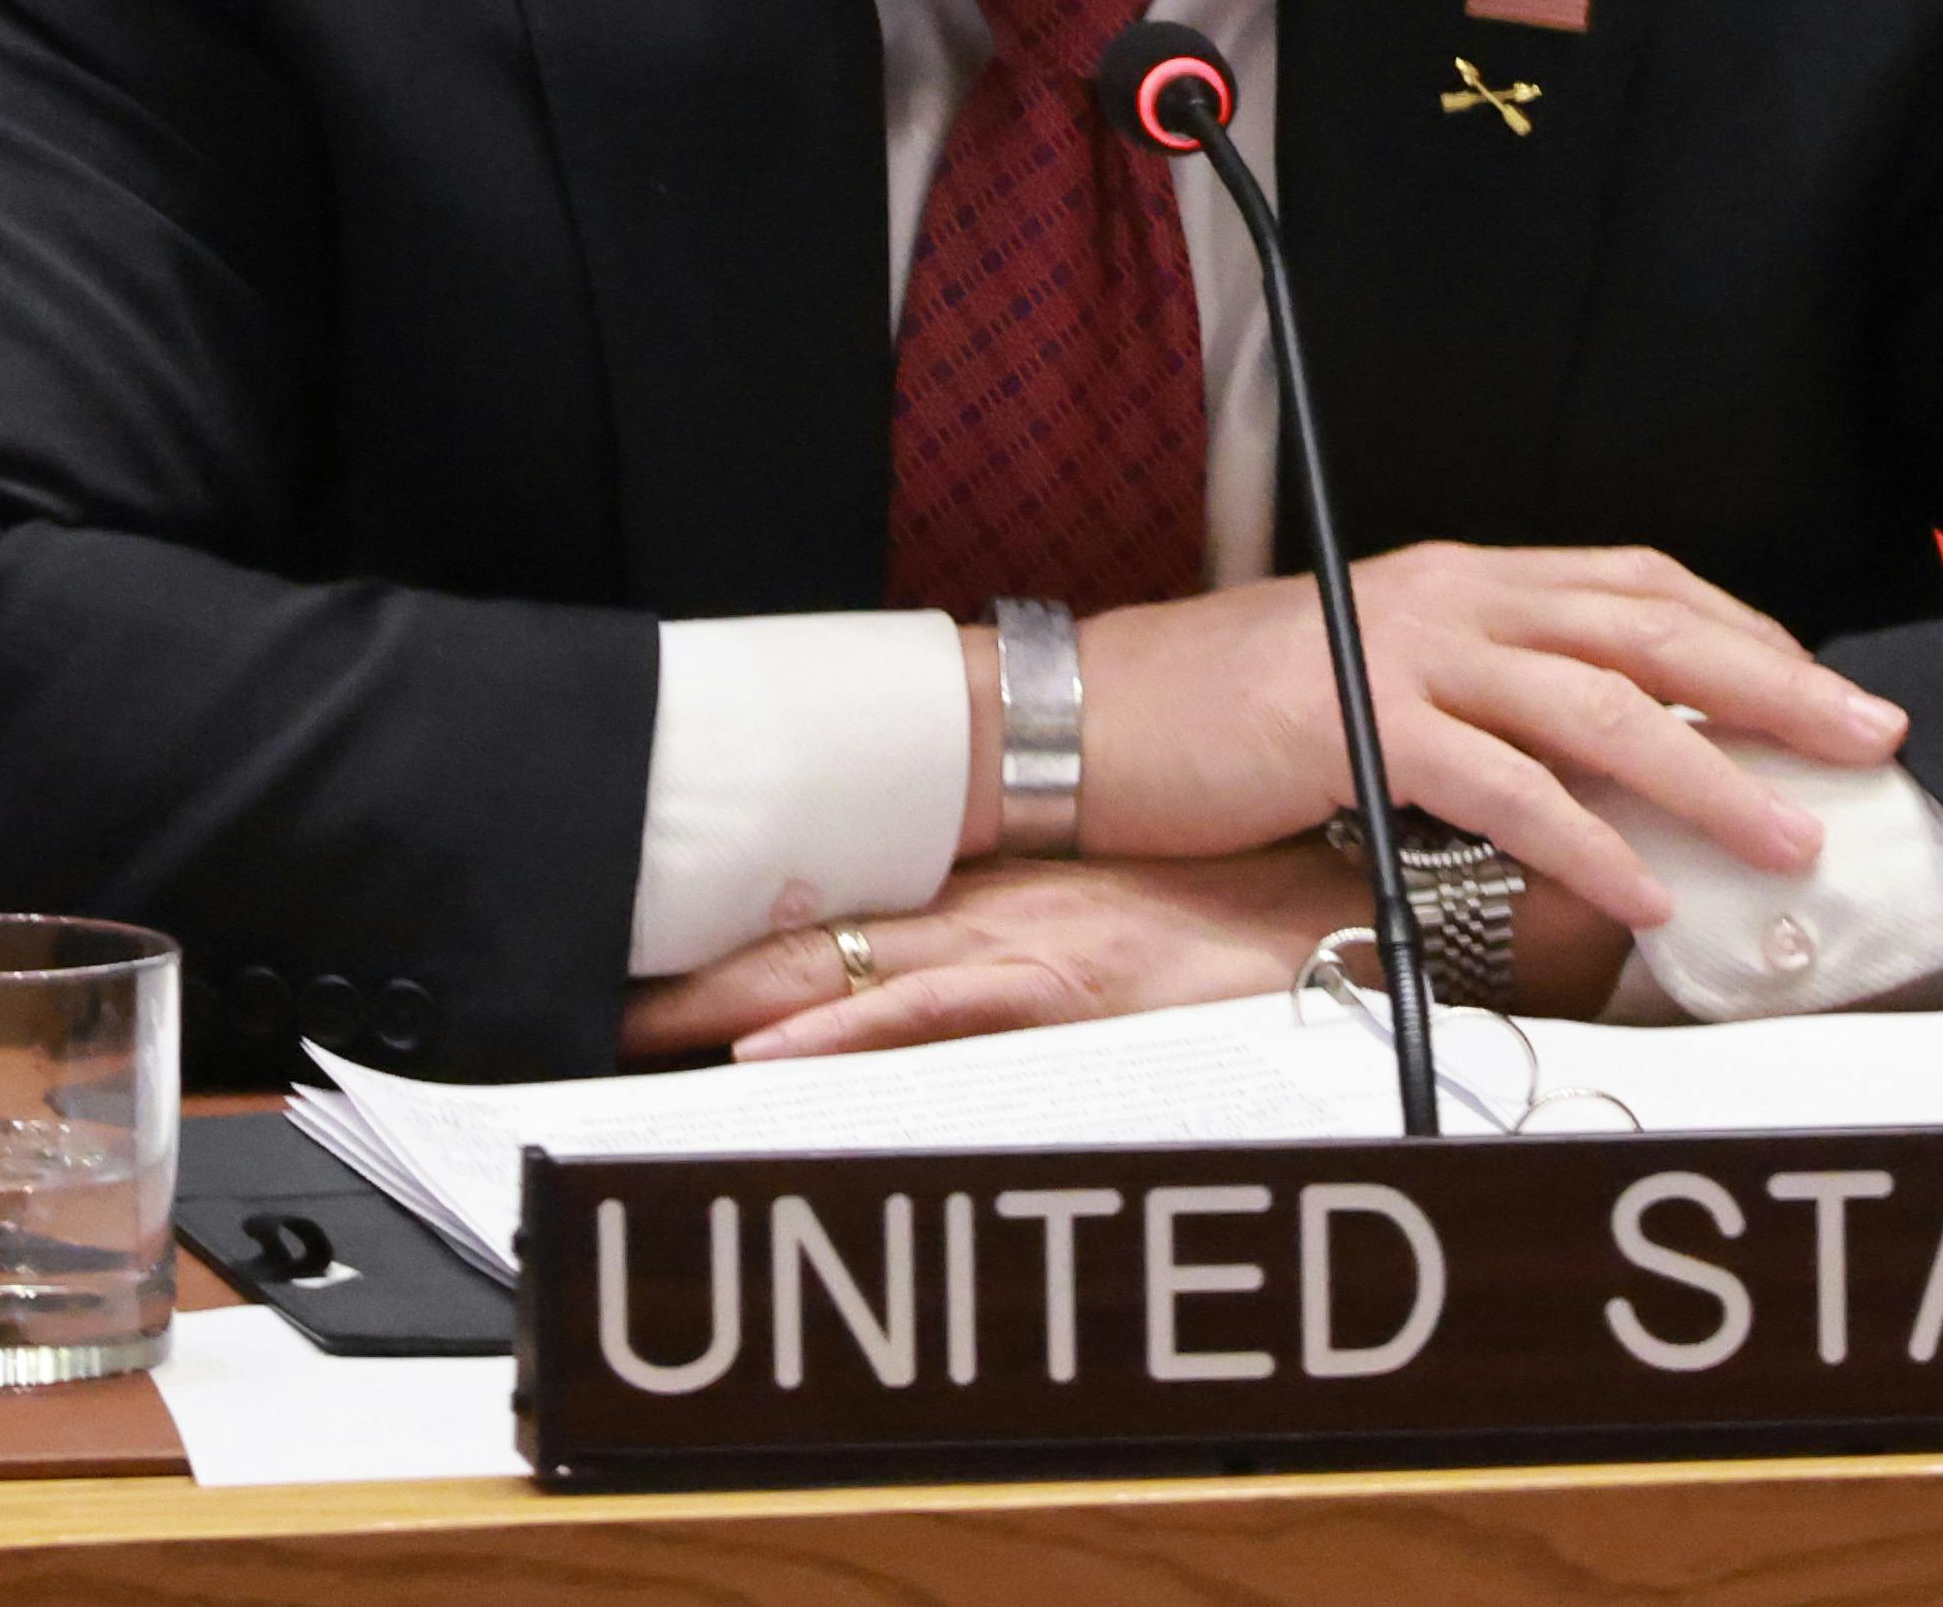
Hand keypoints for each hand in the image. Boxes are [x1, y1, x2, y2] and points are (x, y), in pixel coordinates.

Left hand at [622, 846, 1371, 1064]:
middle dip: (699, 966)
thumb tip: (928, 990)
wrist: (1344, 907)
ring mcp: (1026, 943)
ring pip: (851, 965)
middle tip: (598, 990)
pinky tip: (773, 1051)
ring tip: (639, 1021)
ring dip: (739, 997)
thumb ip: (1022, 954)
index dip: (739, 934)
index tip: (648, 958)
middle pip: (817, 932)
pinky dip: (849, 1029)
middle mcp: (995, 904)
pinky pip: (937, 1011)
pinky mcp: (1067, 986)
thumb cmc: (1242, 919)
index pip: (843, 908)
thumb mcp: (1112, 930)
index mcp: (998, 890)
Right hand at [1010, 544, 1908, 933]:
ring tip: (1785, 835)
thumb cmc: (1223, 714)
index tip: (1817, 685)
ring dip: (1708, 775)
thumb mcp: (1373, 681)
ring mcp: (1406, 656)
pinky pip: (1505, 789)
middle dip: (1772, 685)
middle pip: (1648, 628)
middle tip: (1865, 739)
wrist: (1089, 715)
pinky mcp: (1361, 727)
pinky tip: (1644, 887)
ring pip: (1598, 707)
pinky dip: (1587, 841)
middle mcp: (1449, 596)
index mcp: (1458, 578)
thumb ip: (1477, 700)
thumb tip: (1590, 761)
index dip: (1739, 630)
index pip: (1635, 583)